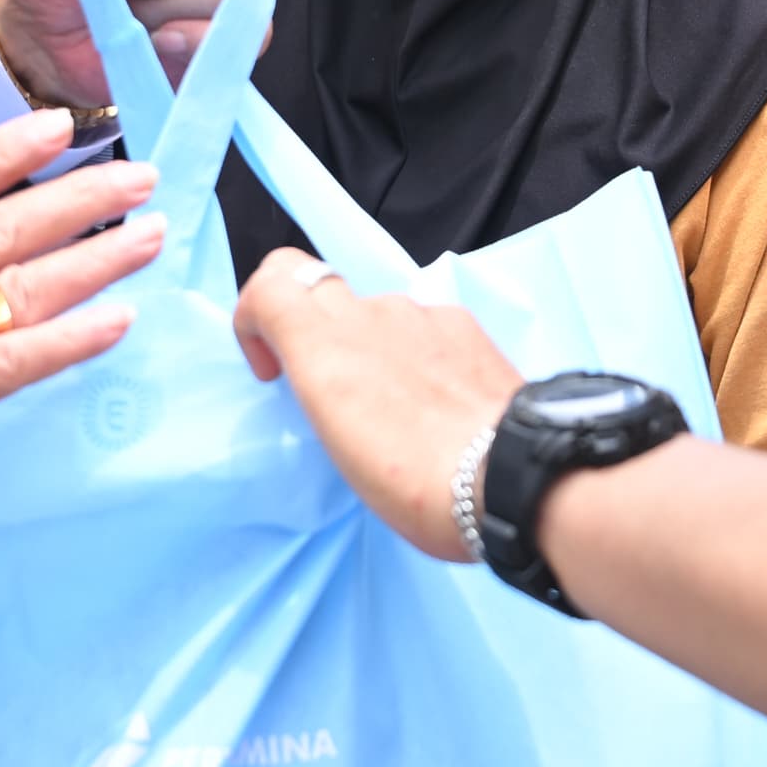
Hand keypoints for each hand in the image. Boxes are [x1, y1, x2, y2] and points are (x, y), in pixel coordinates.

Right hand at [0, 114, 158, 540]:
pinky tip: (115, 322)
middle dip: (78, 196)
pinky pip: (16, 360)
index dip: (3, 152)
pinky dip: (71, 339)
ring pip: (22, 283)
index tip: (56, 129)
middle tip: (139, 175)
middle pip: (1, 224)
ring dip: (95, 256)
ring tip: (150, 235)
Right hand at [232, 253, 519, 559]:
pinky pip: (424, 328)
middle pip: (320, 291)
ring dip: (372, 351)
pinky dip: (418, 356)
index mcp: (325, 347)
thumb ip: (323, 392)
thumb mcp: (339, 447)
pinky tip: (439, 405)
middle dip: (312, 331)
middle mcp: (371, 314)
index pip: (271, 283)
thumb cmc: (413, 482)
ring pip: (377, 315)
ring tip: (398, 413)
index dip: (256, 317)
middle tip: (330, 388)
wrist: (509, 476)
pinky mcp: (466, 325)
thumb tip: (333, 380)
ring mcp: (423, 314)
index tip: (274, 370)